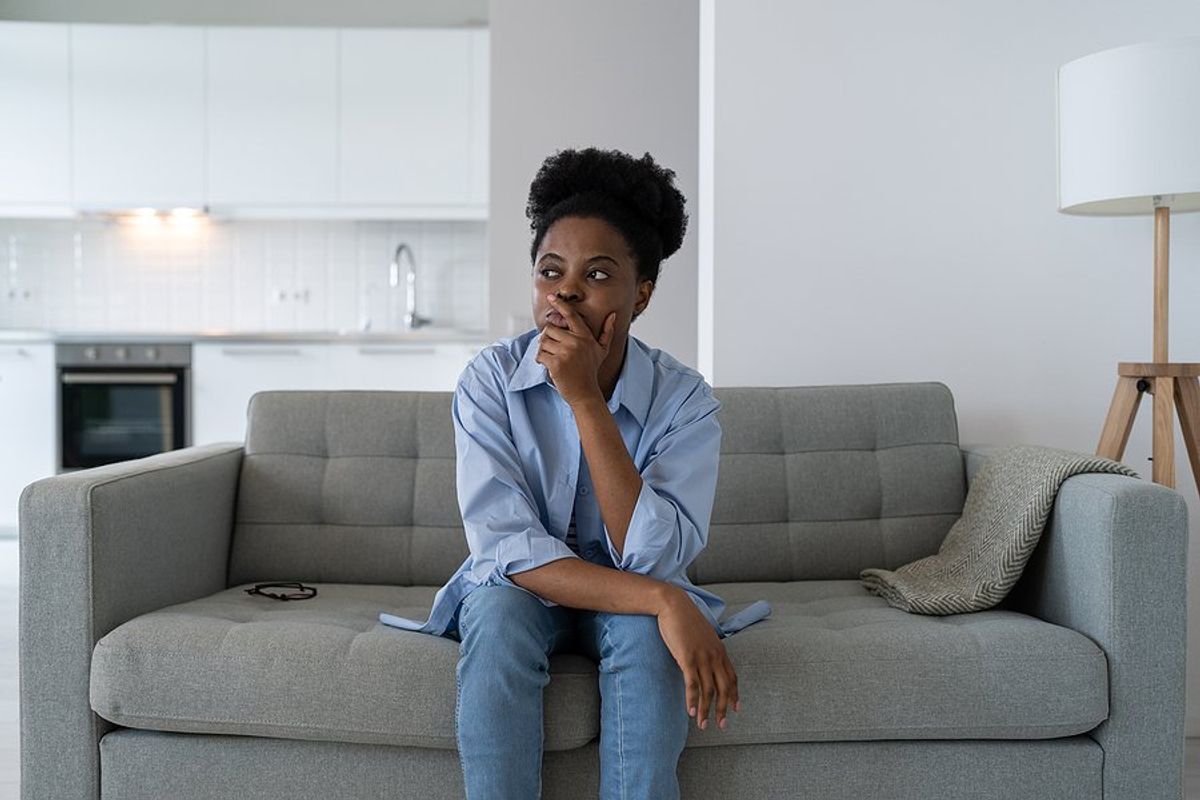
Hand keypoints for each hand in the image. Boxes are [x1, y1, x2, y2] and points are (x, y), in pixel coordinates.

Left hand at [536, 294, 616, 405]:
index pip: (571, 315)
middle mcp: (576, 342)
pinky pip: (540, 354)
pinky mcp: (556, 364)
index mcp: (585, 336)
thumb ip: (607, 332)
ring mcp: (566, 353)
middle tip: (553, 348)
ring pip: (543, 342)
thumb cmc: (591, 370)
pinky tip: (548, 365)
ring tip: (552, 357)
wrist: (585, 393)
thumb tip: (613, 315)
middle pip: (550, 329)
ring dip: (543, 349)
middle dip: (548, 338)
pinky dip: (540, 359)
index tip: (551, 296)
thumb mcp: (602, 350)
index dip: (560, 304)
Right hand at [656, 589, 740, 731]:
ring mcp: (702, 657)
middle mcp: (714, 656)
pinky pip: (692, 684)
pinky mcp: (687, 658)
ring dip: (706, 710)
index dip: (734, 695)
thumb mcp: (702, 635)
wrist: (673, 605)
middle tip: (721, 725)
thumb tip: (704, 661)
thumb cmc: (685, 619)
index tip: (736, 709)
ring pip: (708, 690)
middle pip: (723, 688)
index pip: (732, 677)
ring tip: (703, 725)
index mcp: (720, 650)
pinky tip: (691, 712)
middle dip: (723, 709)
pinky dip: (692, 700)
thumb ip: (706, 650)